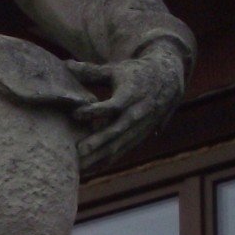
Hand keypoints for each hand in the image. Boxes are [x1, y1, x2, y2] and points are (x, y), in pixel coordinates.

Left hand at [67, 41, 185, 173]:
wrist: (168, 80)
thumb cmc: (136, 73)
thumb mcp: (115, 70)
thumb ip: (91, 71)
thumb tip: (66, 64)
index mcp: (132, 94)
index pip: (113, 105)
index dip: (95, 110)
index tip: (76, 114)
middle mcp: (138, 113)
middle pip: (116, 131)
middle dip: (97, 143)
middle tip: (77, 152)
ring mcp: (141, 128)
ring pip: (120, 146)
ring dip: (100, 157)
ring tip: (79, 167)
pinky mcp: (140, 137)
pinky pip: (123, 151)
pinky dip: (107, 160)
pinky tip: (91, 169)